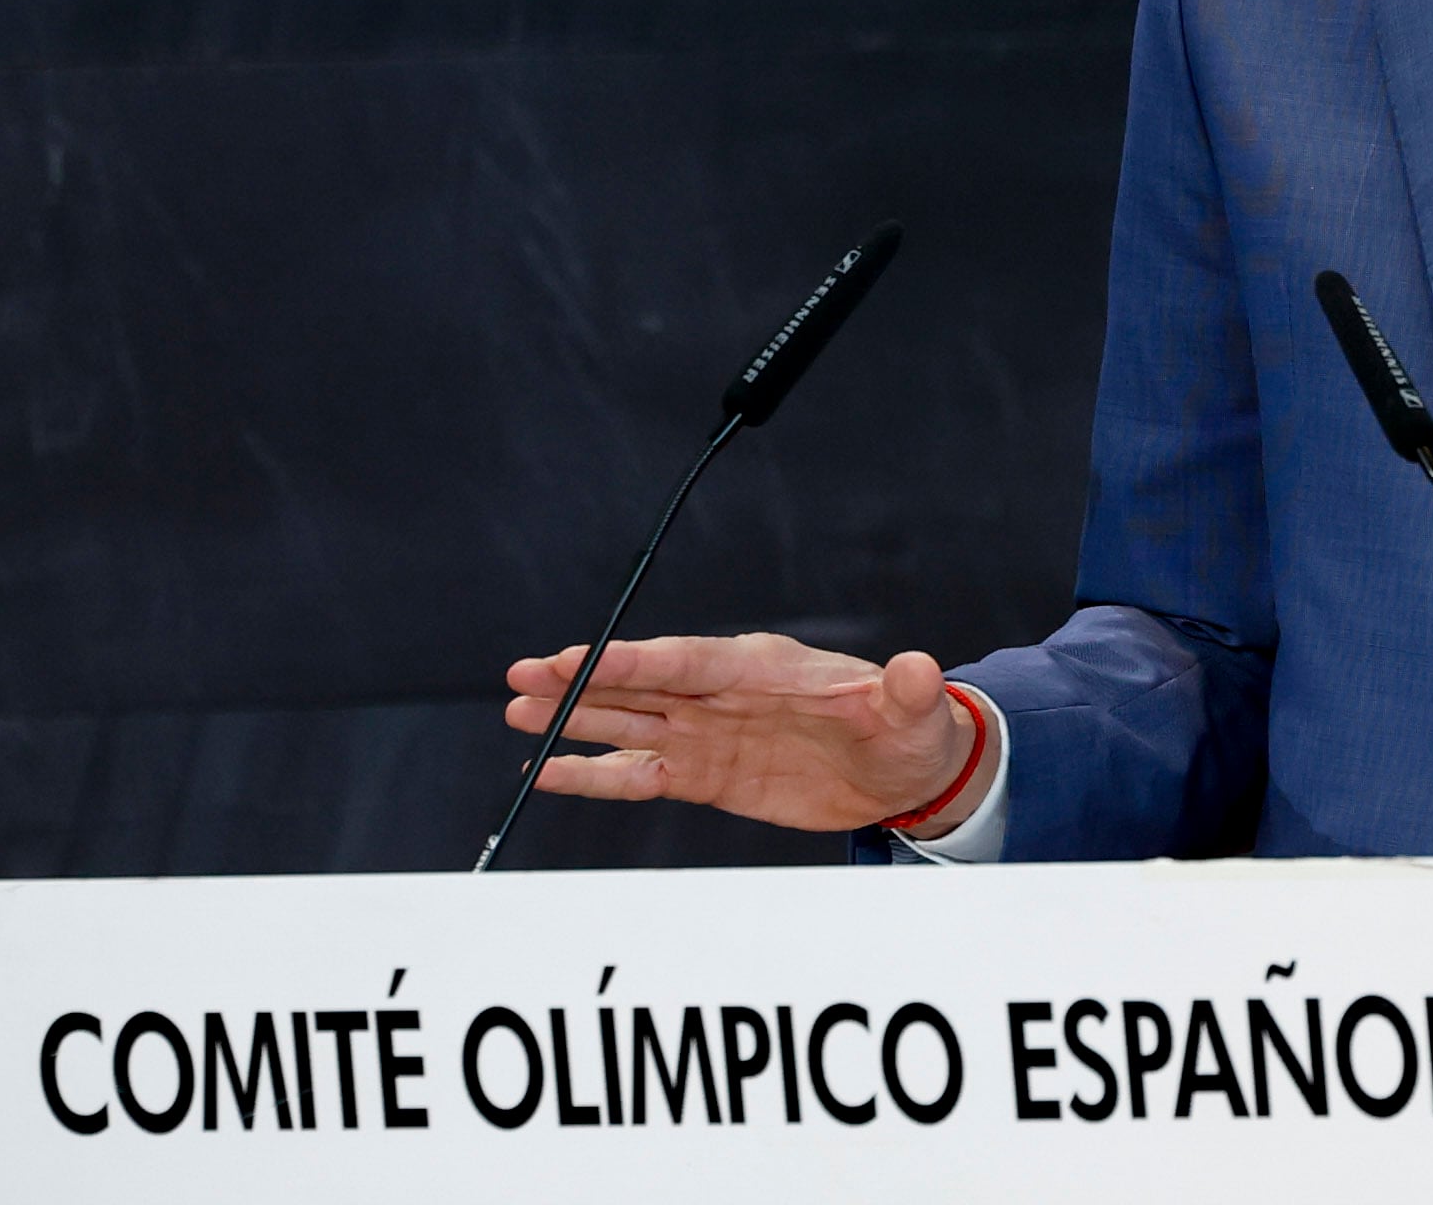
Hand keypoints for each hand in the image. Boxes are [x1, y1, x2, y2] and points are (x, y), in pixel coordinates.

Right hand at [501, 633, 991, 834]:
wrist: (906, 772)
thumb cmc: (908, 730)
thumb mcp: (913, 711)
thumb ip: (907, 690)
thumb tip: (917, 669)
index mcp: (767, 668)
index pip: (690, 661)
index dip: (635, 661)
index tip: (580, 658)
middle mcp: (727, 695)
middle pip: (643, 684)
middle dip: (581, 681)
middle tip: (520, 676)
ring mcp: (712, 733)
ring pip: (631, 723)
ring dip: (575, 719)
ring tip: (515, 712)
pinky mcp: (708, 775)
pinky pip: (643, 774)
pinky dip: (597, 775)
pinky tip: (551, 772)